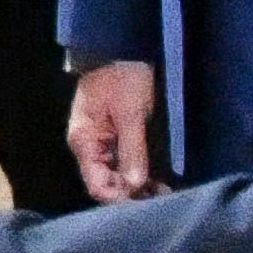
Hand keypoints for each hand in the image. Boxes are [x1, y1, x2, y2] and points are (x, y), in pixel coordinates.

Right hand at [67, 59, 160, 204]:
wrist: (119, 51)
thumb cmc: (121, 78)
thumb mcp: (130, 112)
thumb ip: (133, 149)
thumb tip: (135, 183)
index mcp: (85, 142)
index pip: (97, 185)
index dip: (121, 198)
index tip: (149, 200)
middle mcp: (90, 148)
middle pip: (107, 184)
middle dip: (133, 195)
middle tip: (165, 196)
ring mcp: (102, 144)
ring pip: (117, 177)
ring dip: (139, 186)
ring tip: (167, 190)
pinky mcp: (114, 139)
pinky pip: (124, 164)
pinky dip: (140, 174)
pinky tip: (159, 179)